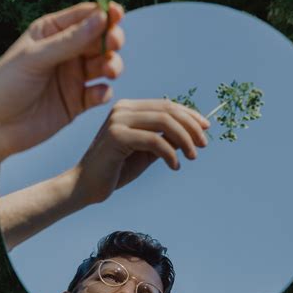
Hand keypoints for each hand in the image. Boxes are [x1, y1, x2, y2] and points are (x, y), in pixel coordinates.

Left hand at [0, 1, 124, 161]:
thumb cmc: (5, 86)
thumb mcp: (35, 58)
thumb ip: (70, 41)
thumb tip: (102, 17)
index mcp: (50, 32)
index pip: (83, 16)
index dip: (103, 13)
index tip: (117, 14)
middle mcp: (65, 52)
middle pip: (99, 40)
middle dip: (111, 40)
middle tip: (113, 44)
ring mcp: (72, 78)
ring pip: (104, 65)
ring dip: (112, 65)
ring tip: (109, 71)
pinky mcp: (77, 103)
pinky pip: (99, 93)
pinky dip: (103, 92)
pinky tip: (97, 95)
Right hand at [73, 98, 210, 204]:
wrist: (86, 186)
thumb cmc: (116, 170)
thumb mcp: (147, 152)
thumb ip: (166, 139)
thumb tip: (194, 132)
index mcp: (129, 108)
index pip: (167, 105)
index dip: (190, 115)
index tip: (206, 129)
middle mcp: (122, 109)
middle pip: (168, 111)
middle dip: (191, 127)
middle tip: (203, 145)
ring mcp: (118, 121)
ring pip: (164, 123)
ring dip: (184, 140)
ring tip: (192, 156)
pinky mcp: (116, 137)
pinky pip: (154, 141)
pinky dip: (170, 154)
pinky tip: (175, 166)